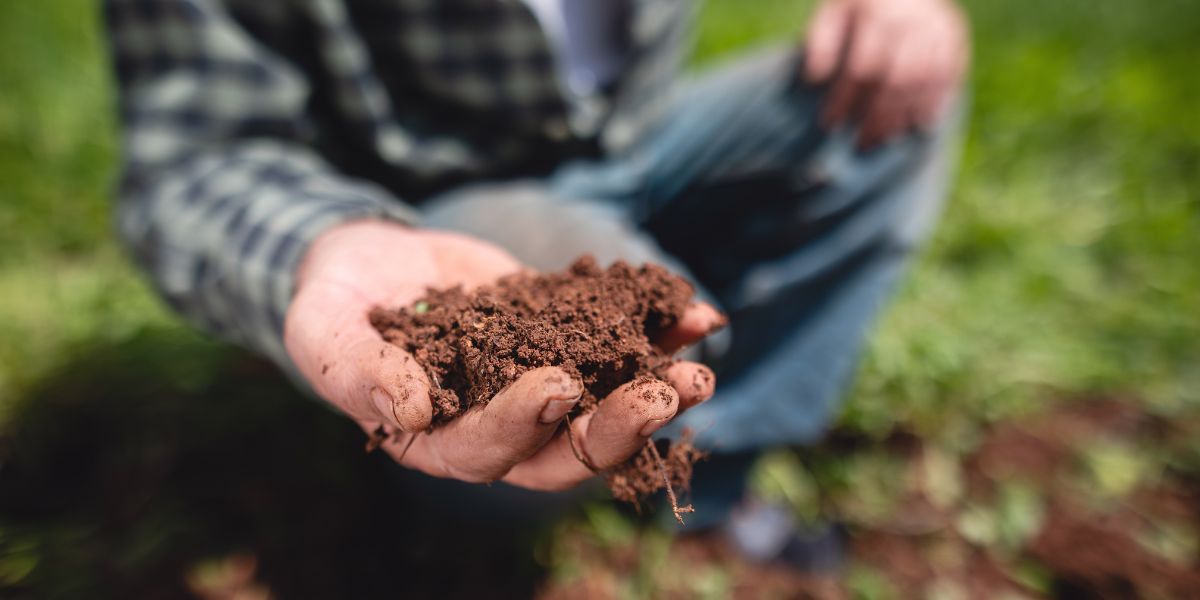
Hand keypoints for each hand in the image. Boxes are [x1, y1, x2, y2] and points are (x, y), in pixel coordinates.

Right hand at [283, 220, 723, 489]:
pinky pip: (617, 342)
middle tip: (667, 395)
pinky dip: (658, 331)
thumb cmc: (331, 305)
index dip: (526, 425)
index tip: (557, 386)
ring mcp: (539, 381)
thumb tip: (413, 411)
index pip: (490, 452)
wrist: (366, 260)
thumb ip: (359, 373)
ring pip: (607, 404)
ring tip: (699, 367)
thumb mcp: (324, 334)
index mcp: (440, 442)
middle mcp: (500, 425)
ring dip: (657, 390)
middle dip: (621, 426)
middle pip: (568, 448)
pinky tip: (699, 313)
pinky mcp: (564, 338)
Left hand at [803, 0, 968, 147]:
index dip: (845, 98)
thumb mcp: (833, 13)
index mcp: (879, 13)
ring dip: (903, 116)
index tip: (829, 123)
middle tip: (860, 143)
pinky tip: (917, 126)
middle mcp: (913, 21)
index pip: (862, 67)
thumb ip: (821, 42)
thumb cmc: (860, 6)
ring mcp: (939, 30)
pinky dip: (933, 105)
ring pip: (922, 83)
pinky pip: (948, 78)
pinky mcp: (955, 38)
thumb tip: (814, 79)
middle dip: (876, 117)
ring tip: (883, 139)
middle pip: (896, 81)